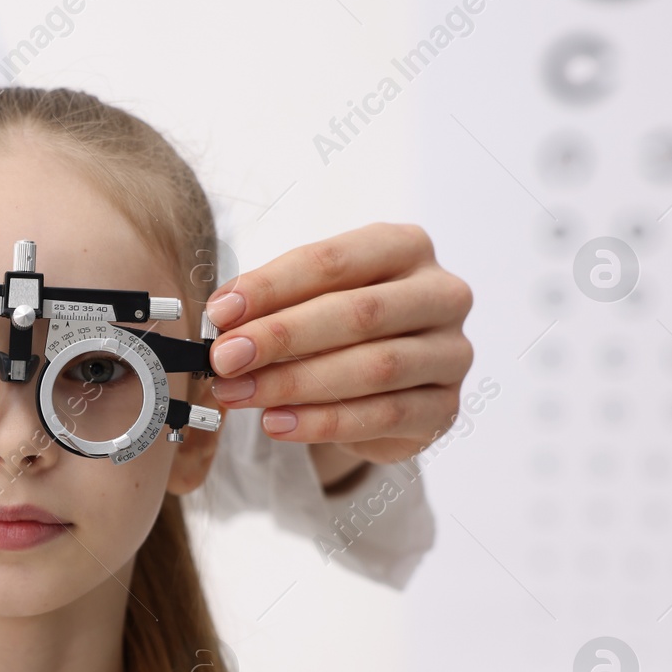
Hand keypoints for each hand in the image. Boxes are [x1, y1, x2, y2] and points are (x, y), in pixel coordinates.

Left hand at [203, 222, 472, 472]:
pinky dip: (323, 422)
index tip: (220, 312)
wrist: (383, 386)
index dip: (272, 286)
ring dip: (294, 384)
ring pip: (374, 368)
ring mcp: (450, 353)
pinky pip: (383, 416)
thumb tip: (223, 318)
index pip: (334, 260)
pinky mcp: (445, 408)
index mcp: (405, 247)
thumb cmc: (339, 328)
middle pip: (358, 313)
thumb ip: (272, 303)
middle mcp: (440, 294)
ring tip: (239, 395)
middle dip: (281, 337)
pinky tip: (276, 423)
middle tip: (225, 359)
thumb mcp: (307, 299)